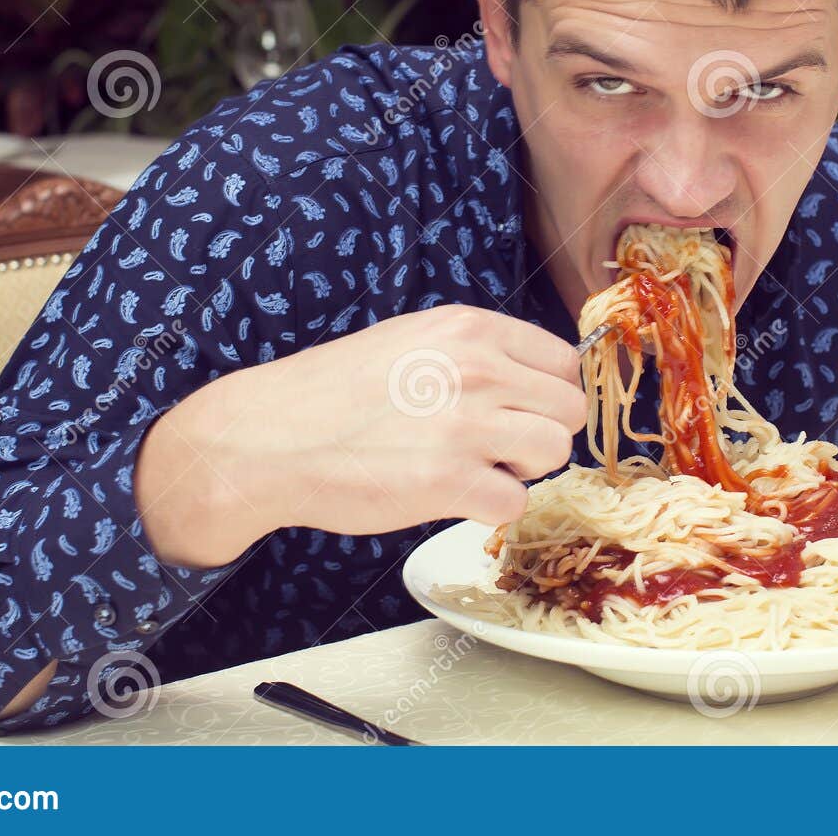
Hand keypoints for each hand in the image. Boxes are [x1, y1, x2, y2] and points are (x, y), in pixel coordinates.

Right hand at [135, 305, 585, 565]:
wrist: (268, 438)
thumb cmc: (335, 394)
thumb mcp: (411, 340)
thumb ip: (474, 351)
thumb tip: (531, 379)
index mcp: (470, 328)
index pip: (564, 361)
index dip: (546, 395)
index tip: (517, 412)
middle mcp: (478, 367)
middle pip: (569, 410)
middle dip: (540, 434)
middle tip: (495, 447)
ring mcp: (466, 423)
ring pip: (554, 454)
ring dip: (520, 472)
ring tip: (472, 469)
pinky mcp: (449, 480)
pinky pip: (514, 503)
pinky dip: (488, 510)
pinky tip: (450, 496)